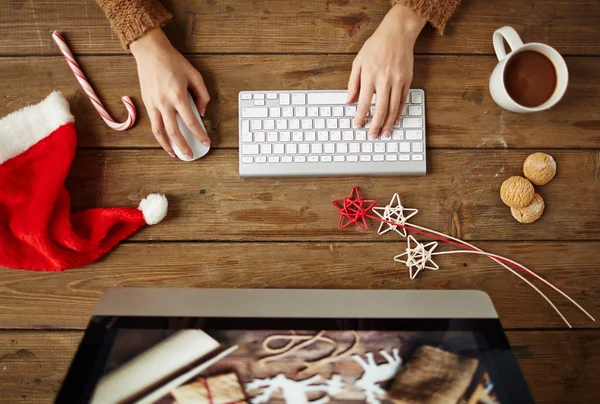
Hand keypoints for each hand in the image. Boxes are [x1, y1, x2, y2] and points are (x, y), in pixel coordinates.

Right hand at [130, 28, 209, 158]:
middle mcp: (164, 103)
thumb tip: (202, 112)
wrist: (150, 52)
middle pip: (174, 131)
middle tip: (190, 155)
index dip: (200, 134)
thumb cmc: (173, 61)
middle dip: (182, 146)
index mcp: (178, 96)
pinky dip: (159, 135)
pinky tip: (165, 139)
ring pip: (159, 132)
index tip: (206, 142)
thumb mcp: (194, 75)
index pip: (191, 121)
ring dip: (167, 145)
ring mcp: (153, 104)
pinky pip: (153, 123)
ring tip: (174, 154)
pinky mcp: (146, 103)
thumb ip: (202, 95)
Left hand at [347, 5, 425, 138]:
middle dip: (376, 125)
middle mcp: (384, 80)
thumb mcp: (358, 62)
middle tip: (372, 135)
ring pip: (393, 108)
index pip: (363, 103)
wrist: (397, 33)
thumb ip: (352, 83)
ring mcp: (398, 81)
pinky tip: (395, 120)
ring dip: (389, 123)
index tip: (358, 125)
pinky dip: (399, 113)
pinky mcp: (407, 81)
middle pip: (380, 110)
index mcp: (369, 76)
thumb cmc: (376, 46)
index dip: (360, 117)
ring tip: (385, 133)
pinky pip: (403, 101)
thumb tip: (348, 100)